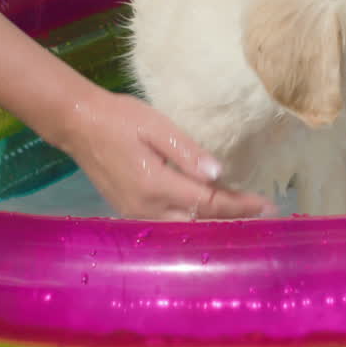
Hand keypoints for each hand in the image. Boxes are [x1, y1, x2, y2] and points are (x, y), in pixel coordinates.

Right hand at [52, 88, 274, 219]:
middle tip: (261, 213)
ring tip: (241, 214)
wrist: (78, 124)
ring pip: (183, 228)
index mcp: (156, 185)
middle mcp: (146, 207)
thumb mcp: (157, 127)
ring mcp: (135, 212)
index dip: (240, 206)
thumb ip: (187, 152)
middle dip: (232, 220)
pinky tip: (207, 212)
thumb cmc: (119, 119)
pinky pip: (167, 224)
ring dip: (212, 223)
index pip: (208, 203)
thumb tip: (218, 173)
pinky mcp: (129, 210)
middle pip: (199, 223)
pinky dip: (191, 221)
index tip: (267, 205)